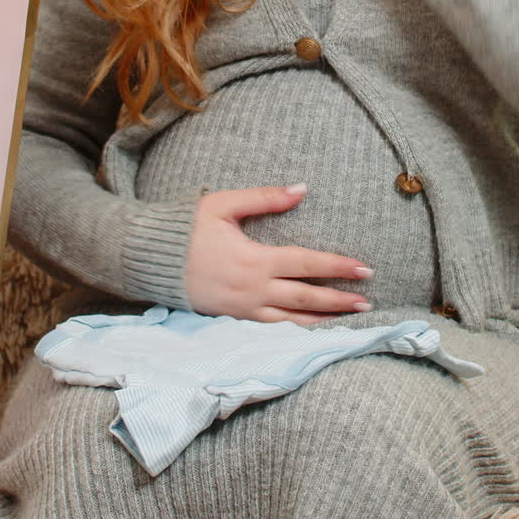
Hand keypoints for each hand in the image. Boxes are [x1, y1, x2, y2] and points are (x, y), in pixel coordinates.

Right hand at [185, 184, 373, 324]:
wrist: (151, 261)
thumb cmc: (187, 229)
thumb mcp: (224, 205)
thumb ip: (265, 198)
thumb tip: (301, 189)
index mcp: (255, 260)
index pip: (306, 264)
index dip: (337, 267)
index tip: (364, 269)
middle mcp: (254, 289)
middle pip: (306, 297)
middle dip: (339, 299)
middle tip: (367, 302)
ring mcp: (245, 309)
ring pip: (292, 319)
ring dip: (323, 318)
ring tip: (349, 318)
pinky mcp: (235, 318)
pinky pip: (273, 328)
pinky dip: (297, 329)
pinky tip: (312, 328)